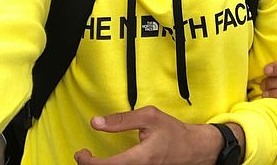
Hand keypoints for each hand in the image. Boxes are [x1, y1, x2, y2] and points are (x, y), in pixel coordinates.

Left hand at [74, 106, 220, 164]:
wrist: (195, 149)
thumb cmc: (173, 132)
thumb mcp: (149, 117)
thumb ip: (122, 120)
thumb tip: (96, 122)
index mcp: (140, 158)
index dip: (88, 162)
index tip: (81, 153)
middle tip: (84, 156)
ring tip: (93, 160)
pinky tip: (109, 164)